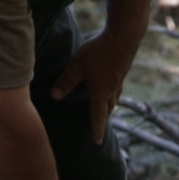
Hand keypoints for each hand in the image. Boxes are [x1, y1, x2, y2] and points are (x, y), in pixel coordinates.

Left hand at [51, 29, 139, 144]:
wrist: (124, 37)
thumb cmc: (99, 52)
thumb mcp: (78, 66)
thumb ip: (66, 81)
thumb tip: (54, 96)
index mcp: (100, 92)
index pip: (97, 116)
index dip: (97, 130)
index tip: (97, 142)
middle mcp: (111, 89)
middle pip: (108, 109)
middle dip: (103, 119)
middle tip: (100, 126)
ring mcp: (119, 79)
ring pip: (114, 98)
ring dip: (109, 106)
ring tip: (105, 108)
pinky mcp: (123, 69)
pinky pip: (117, 87)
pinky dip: (113, 92)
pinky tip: (110, 85)